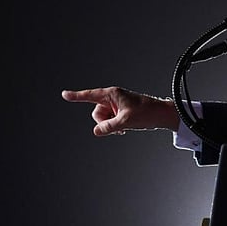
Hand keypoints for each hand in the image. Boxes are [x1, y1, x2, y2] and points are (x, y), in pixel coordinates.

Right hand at [61, 86, 178, 135]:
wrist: (161, 115)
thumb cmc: (147, 113)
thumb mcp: (126, 121)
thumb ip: (109, 127)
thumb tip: (96, 131)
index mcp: (113, 94)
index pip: (90, 95)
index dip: (76, 96)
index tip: (64, 94)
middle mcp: (113, 98)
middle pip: (96, 112)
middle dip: (104, 121)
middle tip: (119, 125)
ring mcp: (116, 106)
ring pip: (103, 119)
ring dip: (110, 125)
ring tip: (124, 127)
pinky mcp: (120, 112)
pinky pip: (110, 121)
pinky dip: (114, 126)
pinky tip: (125, 129)